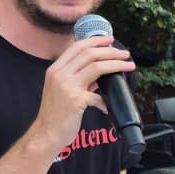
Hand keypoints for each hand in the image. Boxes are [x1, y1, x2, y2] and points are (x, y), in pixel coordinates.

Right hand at [36, 35, 132, 150]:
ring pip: (97, 67)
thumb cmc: (56, 114)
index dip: (95, 41)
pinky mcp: (75, 100)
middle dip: (111, 52)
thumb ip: (80, 79)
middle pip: (90, 54)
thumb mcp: (63, 90)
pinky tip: (109, 106)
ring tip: (129, 66)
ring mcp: (66, 86)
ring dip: (116, 65)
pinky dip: (106, 101)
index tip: (109, 40)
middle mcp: (59, 74)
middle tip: (125, 54)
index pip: (76, 47)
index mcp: (55, 70)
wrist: (45, 133)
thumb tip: (101, 72)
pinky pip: (98, 96)